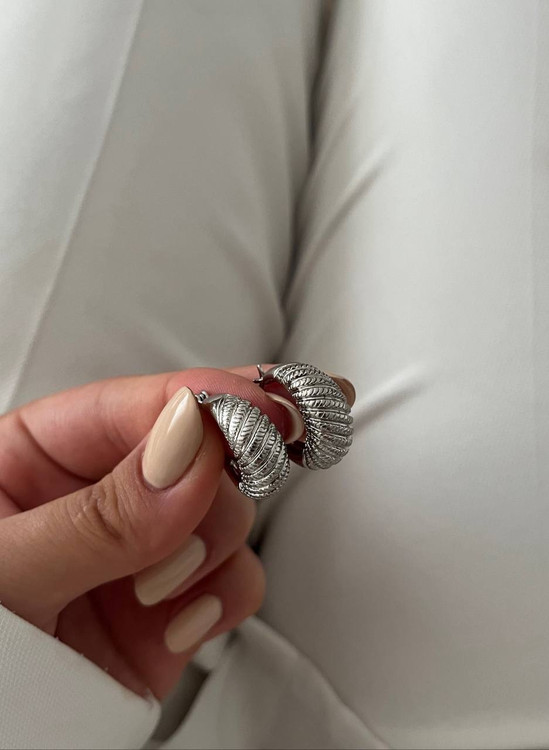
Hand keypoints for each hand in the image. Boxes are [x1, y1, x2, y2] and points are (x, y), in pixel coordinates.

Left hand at [0, 365, 303, 699]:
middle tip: (232, 480)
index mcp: (41, 458)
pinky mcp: (176, 608)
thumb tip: (186, 449)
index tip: (257, 406)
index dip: (206, 396)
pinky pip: (237, 581)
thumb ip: (100, 514)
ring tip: (153, 589)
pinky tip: (178, 621)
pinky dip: (223, 599)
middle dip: (221, 473)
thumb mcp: (9, 571)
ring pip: (230, 514)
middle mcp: (103, 499)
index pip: (137, 404)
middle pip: (201, 450)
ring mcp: (146, 554)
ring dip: (210, 548)